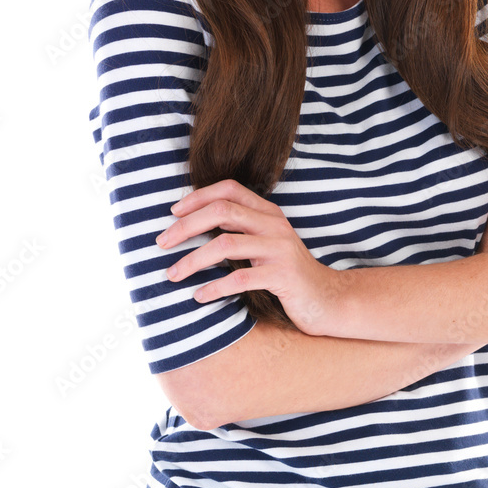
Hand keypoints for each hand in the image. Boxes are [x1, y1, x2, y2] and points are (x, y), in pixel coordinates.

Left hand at [155, 178, 339, 335]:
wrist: (327, 299)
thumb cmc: (287, 273)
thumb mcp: (266, 244)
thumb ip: (241, 231)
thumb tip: (193, 227)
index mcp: (268, 212)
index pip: (229, 189)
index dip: (198, 197)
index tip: (173, 213)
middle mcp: (273, 224)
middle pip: (222, 211)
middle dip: (186, 226)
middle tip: (161, 244)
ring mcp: (279, 249)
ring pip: (226, 244)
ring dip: (192, 260)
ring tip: (172, 274)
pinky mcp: (282, 276)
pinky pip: (240, 278)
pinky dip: (214, 287)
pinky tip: (199, 296)